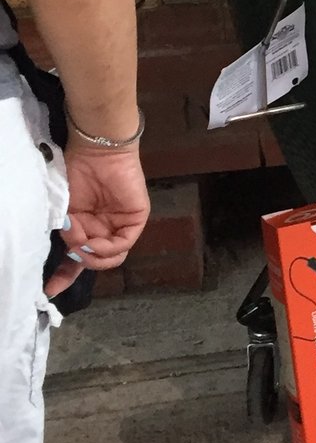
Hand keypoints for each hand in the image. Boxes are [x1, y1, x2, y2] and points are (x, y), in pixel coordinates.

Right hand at [45, 144, 150, 294]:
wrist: (95, 152)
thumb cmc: (77, 174)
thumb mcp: (66, 210)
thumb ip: (70, 234)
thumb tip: (73, 252)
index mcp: (87, 227)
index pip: (79, 258)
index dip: (64, 276)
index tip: (50, 290)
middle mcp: (104, 229)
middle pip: (96, 261)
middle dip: (81, 263)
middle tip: (73, 252)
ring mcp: (121, 224)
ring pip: (111, 257)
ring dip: (94, 256)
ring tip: (83, 244)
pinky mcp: (136, 218)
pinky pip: (124, 244)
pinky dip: (108, 248)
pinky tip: (95, 242)